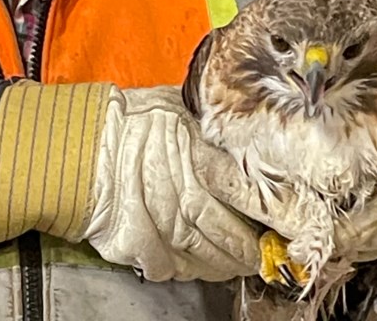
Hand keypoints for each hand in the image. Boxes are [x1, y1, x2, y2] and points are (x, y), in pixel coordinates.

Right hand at [0, 82, 266, 281]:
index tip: (299, 225)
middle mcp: (187, 198)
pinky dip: (191, 266)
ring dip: (227, 261)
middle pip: (236, 240)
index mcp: (202, 160)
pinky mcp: (141, 250)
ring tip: (238, 254)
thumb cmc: (127, 120)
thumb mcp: (179, 107)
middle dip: (257, 249)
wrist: (77, 145)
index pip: (258, 199)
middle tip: (271, 248)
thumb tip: (249, 121)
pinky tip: (197, 255)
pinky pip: (177, 269)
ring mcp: (164, 229)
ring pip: (210, 261)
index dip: (283, 217)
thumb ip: (213, 120)